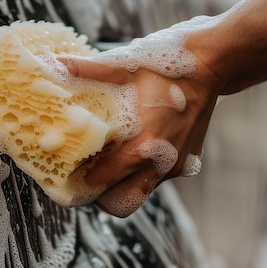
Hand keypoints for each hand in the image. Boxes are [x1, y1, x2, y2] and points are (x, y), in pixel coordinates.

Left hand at [60, 51, 220, 216]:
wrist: (212, 65)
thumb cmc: (167, 66)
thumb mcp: (122, 66)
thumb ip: (86, 70)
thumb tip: (54, 64)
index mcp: (143, 145)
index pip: (103, 181)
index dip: (80, 180)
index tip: (65, 172)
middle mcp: (161, 163)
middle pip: (121, 203)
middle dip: (99, 197)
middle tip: (83, 179)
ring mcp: (176, 165)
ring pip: (140, 193)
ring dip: (119, 187)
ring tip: (103, 167)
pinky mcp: (186, 162)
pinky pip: (157, 179)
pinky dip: (139, 173)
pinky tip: (130, 151)